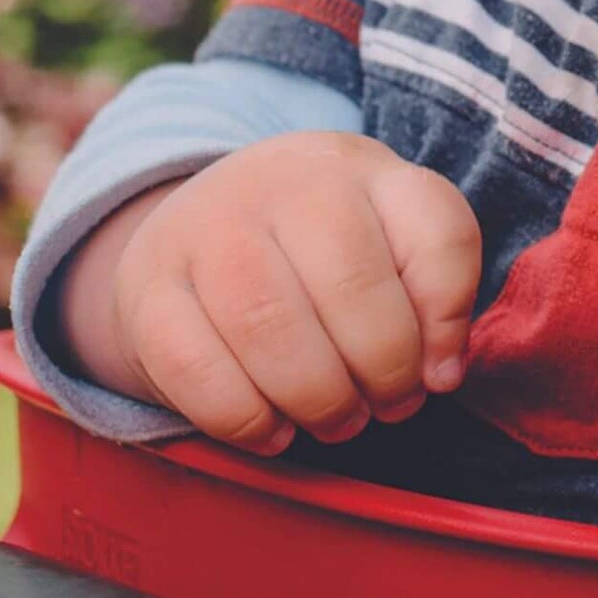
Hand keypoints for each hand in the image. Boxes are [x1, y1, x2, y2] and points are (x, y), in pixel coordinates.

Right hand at [60, 132, 481, 455]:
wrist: (202, 222)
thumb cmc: (320, 245)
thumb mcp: (391, 236)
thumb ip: (436, 290)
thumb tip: (443, 372)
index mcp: (362, 167)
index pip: (436, 230)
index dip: (450, 318)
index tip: (440, 371)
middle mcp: (285, 182)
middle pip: (353, 284)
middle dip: (383, 370)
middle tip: (387, 405)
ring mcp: (209, 227)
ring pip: (272, 325)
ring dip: (319, 398)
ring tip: (338, 420)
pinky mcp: (147, 288)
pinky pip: (196, 369)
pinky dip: (245, 418)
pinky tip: (275, 430)